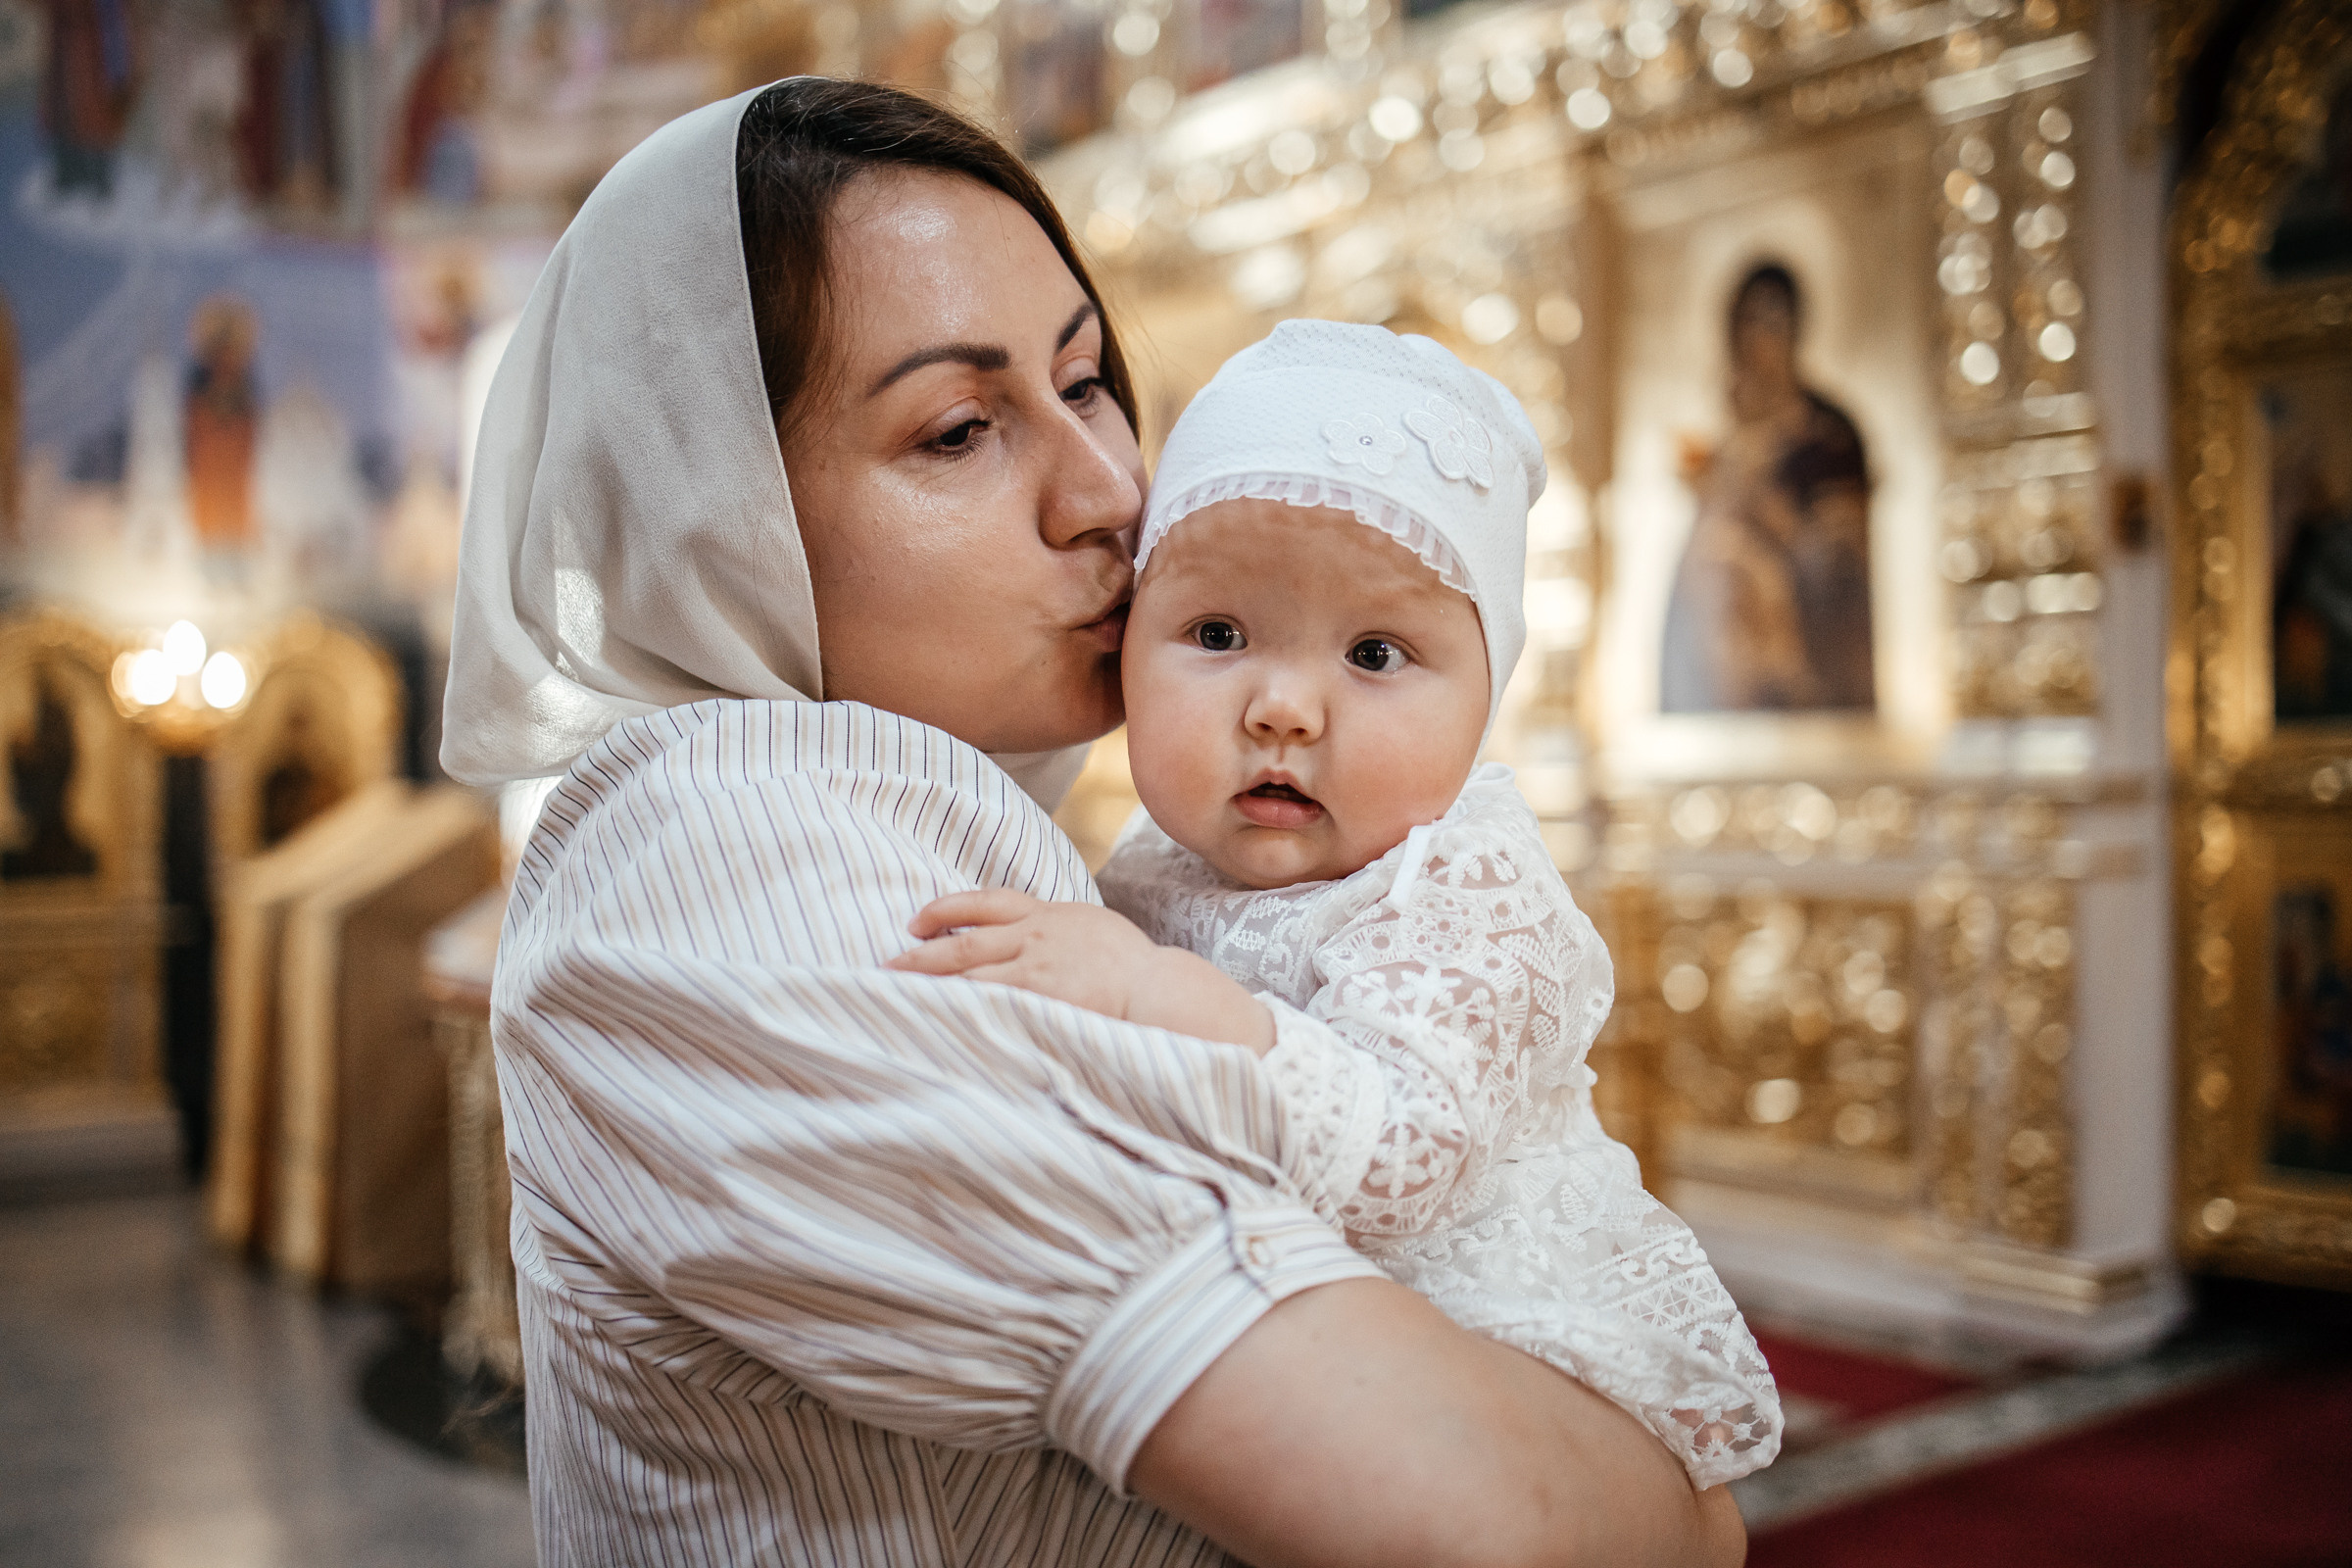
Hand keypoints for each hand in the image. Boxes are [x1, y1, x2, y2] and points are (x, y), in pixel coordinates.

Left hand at [887, 890, 1162, 1019]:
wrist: (1157, 987)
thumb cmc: (1133, 966)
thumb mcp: (1092, 928)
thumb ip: (1059, 929)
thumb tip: (1034, 937)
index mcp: (1048, 914)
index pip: (986, 902)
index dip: (945, 909)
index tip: (916, 921)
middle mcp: (1035, 934)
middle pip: (964, 940)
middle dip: (921, 953)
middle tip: (888, 964)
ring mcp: (1035, 966)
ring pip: (969, 971)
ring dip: (929, 983)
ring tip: (897, 993)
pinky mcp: (1038, 996)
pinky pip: (988, 1000)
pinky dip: (958, 1005)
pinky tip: (935, 1013)